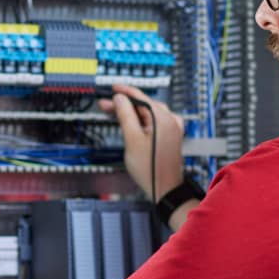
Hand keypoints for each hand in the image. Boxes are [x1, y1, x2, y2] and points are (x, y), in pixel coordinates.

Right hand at [98, 83, 185, 202]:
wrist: (165, 189)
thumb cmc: (151, 169)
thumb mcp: (132, 139)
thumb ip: (125, 115)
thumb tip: (120, 99)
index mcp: (163, 118)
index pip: (141, 97)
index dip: (124, 92)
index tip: (112, 88)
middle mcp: (171, 120)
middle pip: (144, 105)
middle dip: (124, 104)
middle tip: (106, 105)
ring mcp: (173, 129)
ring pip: (148, 114)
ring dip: (131, 113)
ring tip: (114, 114)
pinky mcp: (171, 137)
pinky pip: (154, 122)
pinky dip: (141, 121)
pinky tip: (132, 123)